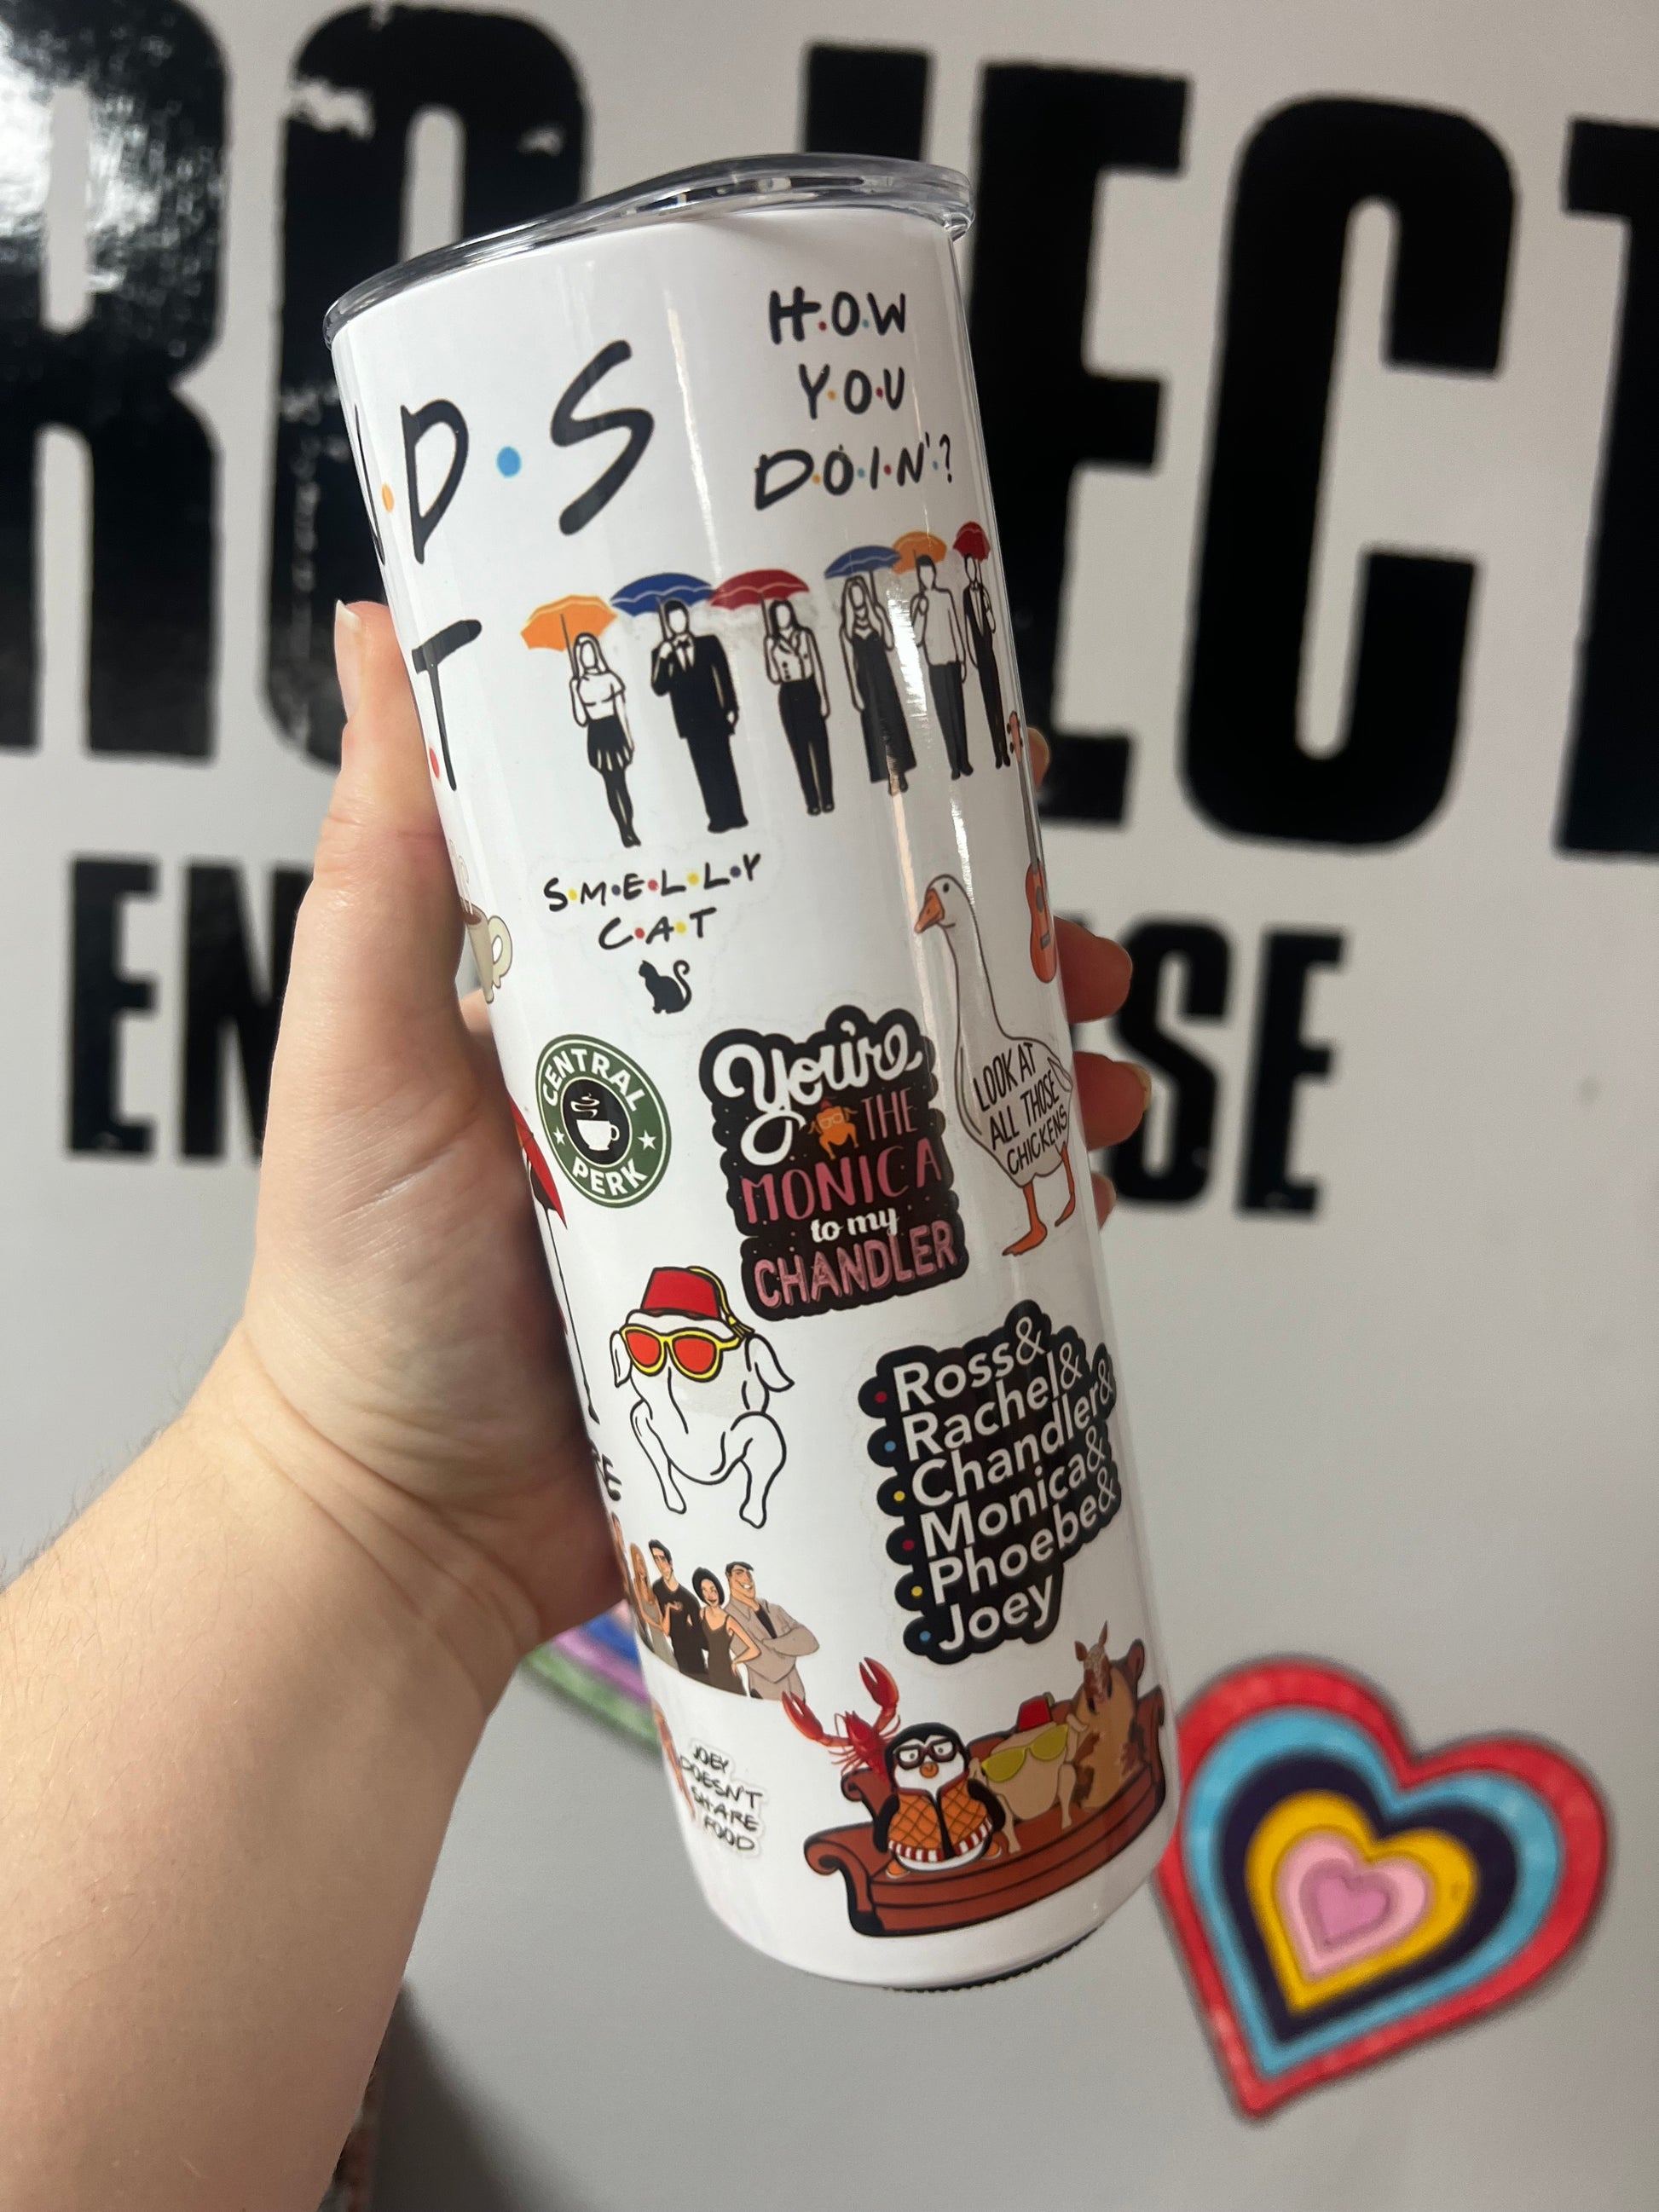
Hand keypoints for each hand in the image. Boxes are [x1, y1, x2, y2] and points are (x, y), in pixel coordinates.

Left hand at [228, 615, 1146, 1703]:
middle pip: (869, 982)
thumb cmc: (356, 1277)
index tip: (965, 758)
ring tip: (1098, 1069)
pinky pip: (926, 1247)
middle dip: (993, 946)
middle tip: (1072, 944)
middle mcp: (691, 1089)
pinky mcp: (795, 1318)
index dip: (866, 806)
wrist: (399, 1523)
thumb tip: (381, 626)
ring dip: (1029, 1072)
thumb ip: (387, 853)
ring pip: (922, 1110)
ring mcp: (751, 1208)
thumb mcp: (360, 1037)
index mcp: (606, 997)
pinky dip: (1012, 1210)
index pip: (753, 865)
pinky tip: (1073, 1190)